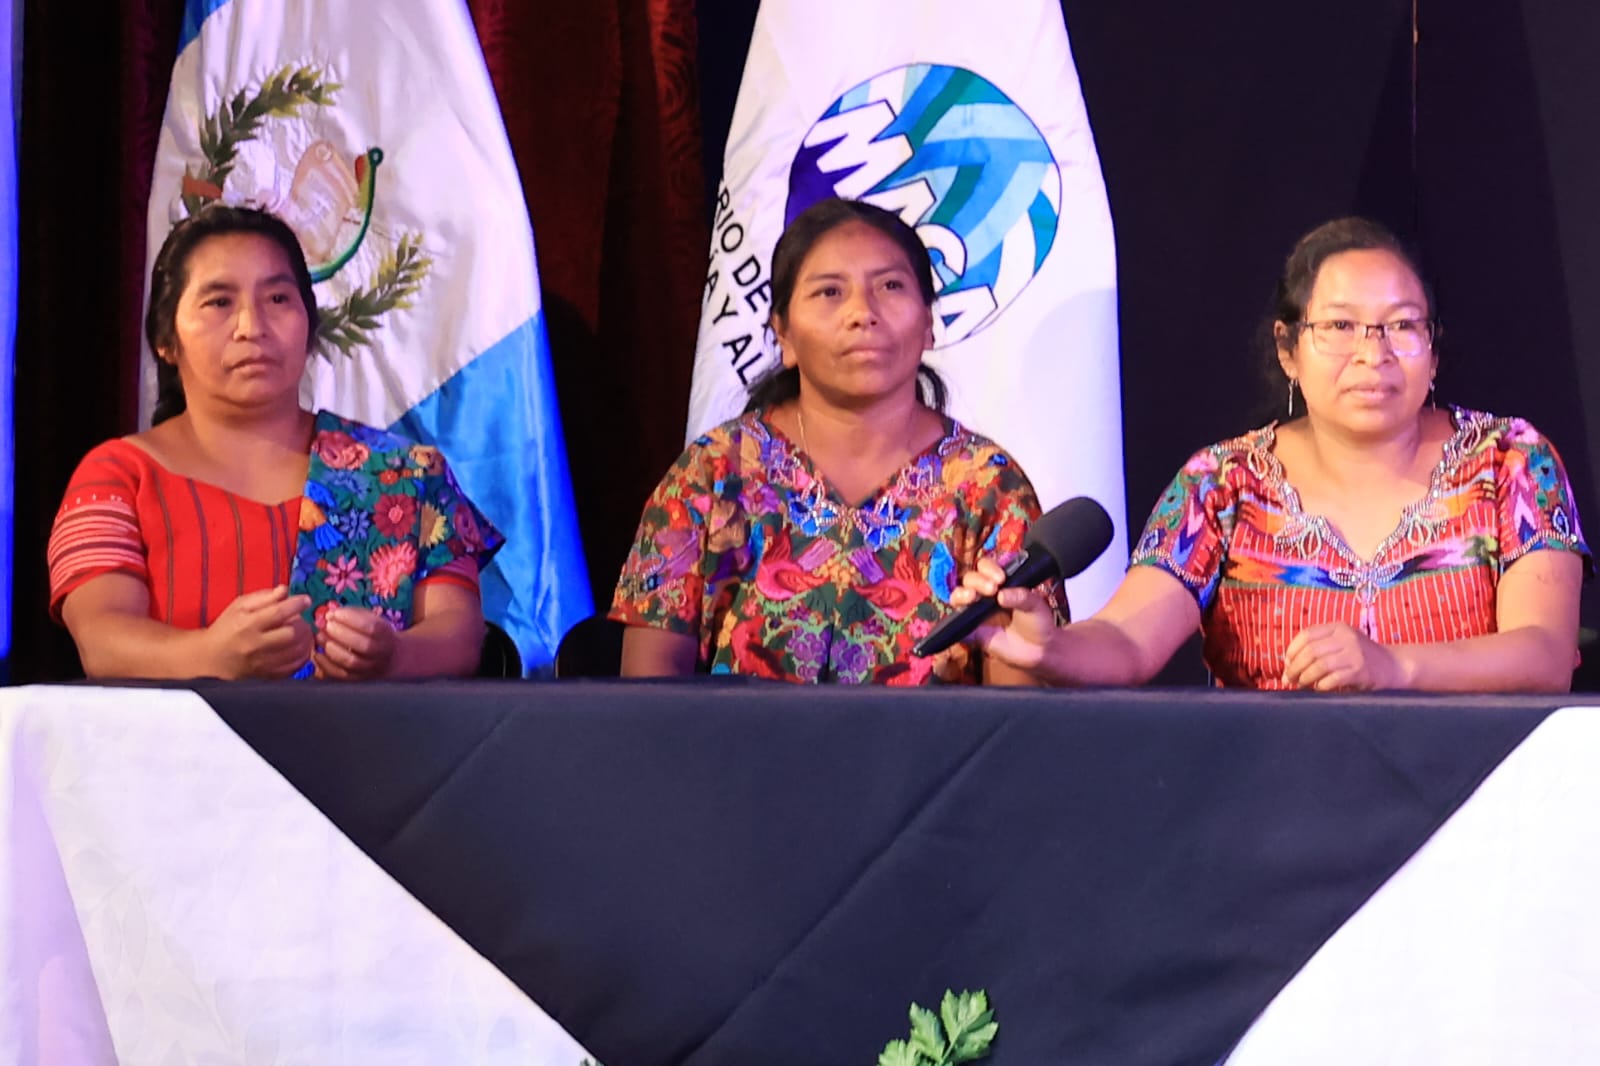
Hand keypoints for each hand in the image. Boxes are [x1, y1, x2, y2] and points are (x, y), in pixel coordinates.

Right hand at [204, 585, 313, 679]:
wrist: (210, 658)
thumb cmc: (226, 628)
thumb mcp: (239, 606)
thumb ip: (263, 597)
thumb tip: (285, 590)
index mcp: (247, 624)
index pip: (278, 613)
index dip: (296, 604)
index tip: (305, 600)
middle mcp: (255, 645)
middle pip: (291, 634)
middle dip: (302, 624)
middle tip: (300, 619)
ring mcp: (262, 663)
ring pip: (296, 651)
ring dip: (306, 639)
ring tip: (303, 632)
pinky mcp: (266, 676)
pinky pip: (294, 667)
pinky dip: (303, 656)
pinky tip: (300, 647)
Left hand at [314, 606, 399, 680]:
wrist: (388, 658)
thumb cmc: (373, 634)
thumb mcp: (370, 619)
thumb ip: (352, 614)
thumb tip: (329, 615)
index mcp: (385, 634)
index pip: (372, 627)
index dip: (350, 619)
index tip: (333, 613)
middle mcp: (380, 653)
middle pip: (364, 646)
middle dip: (341, 633)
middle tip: (325, 625)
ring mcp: (369, 668)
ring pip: (352, 662)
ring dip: (332, 648)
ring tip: (320, 637)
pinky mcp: (356, 678)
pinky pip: (340, 675)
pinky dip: (326, 665)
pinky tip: (318, 654)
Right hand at [948, 557, 1058, 671]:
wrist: (1039, 650)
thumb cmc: (1038, 622)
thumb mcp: (1035, 605)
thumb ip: (1021, 597)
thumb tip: (1001, 595)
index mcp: (999, 583)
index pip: (986, 568)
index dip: (989, 569)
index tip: (1000, 578)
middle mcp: (985, 595)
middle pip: (970, 579)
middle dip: (977, 580)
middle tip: (991, 589)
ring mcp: (976, 612)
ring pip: (958, 597)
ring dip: (961, 593)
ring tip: (970, 597)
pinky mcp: (972, 631)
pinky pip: (957, 624)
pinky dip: (954, 620)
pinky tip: (961, 619)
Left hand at [1282, 622, 1405, 690]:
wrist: (1394, 666)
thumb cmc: (1360, 657)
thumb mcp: (1341, 643)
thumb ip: (1318, 648)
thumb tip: (1287, 663)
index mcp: (1338, 627)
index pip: (1306, 635)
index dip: (1291, 651)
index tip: (1286, 664)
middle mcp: (1346, 637)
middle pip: (1310, 651)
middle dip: (1295, 667)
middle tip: (1289, 679)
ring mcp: (1355, 654)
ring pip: (1319, 665)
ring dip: (1305, 677)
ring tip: (1301, 684)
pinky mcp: (1361, 671)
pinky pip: (1332, 679)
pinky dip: (1321, 685)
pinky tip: (1319, 688)